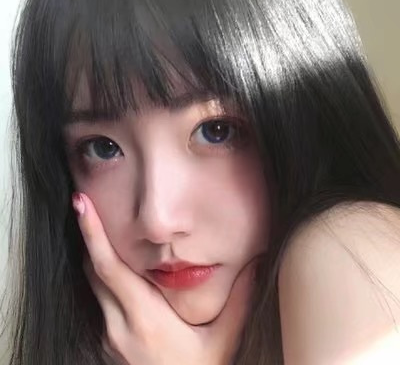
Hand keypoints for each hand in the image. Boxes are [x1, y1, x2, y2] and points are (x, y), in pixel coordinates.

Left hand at [72, 192, 256, 364]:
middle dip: (90, 237)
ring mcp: (108, 337)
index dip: (93, 234)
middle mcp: (118, 325)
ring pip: (93, 286)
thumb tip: (256, 264)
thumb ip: (239, 300)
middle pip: (93, 271)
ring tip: (100, 231)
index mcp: (145, 318)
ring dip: (95, 257)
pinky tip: (117, 272)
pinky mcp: (106, 344)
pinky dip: (103, 280)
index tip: (82, 205)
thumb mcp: (223, 341)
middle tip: (87, 205)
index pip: (109, 268)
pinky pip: (98, 302)